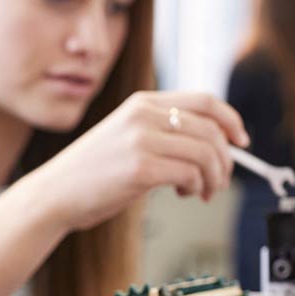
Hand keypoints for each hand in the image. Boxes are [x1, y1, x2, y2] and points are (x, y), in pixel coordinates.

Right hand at [26, 90, 249, 232]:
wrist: (54, 194)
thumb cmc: (90, 174)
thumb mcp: (127, 137)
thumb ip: (162, 132)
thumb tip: (210, 146)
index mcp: (142, 103)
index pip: (205, 101)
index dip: (231, 120)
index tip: (241, 140)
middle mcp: (143, 115)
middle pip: (211, 130)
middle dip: (225, 159)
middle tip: (219, 180)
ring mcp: (141, 140)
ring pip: (205, 153)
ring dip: (213, 177)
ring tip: (201, 191)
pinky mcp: (140, 168)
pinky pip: (189, 174)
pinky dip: (195, 187)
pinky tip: (184, 194)